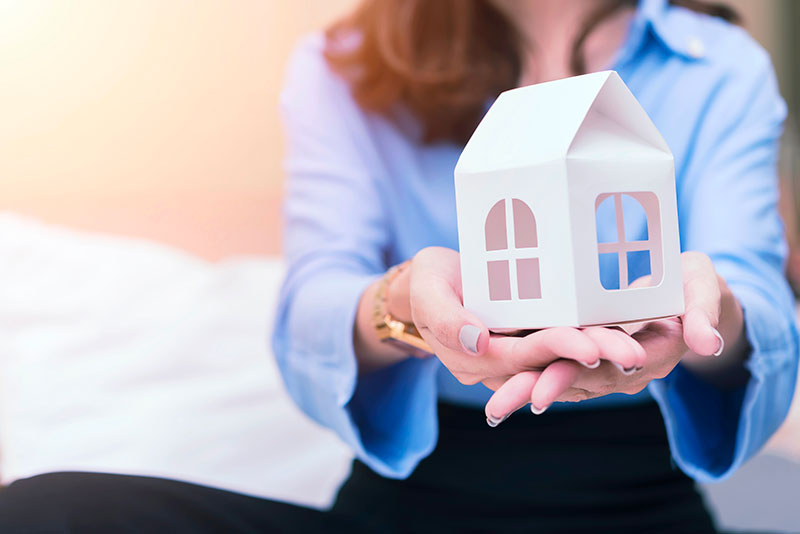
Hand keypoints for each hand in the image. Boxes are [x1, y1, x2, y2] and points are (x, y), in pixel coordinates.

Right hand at [409, 247, 645, 401]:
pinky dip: (596, 339)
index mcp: (473, 358)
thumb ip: (444, 317)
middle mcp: (501, 364)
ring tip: (641, 346)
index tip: (588, 344)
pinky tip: (629, 329)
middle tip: (633, 353)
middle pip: (552, 363)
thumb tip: (476, 340)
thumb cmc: (428, 282)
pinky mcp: (533, 337)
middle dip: (592, 358)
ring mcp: (519, 352)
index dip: (554, 351)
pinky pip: (566, 343)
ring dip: (602, 354)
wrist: (433, 282)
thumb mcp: (425, 291)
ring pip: (565, 358)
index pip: (520, 357)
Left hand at [484, 251, 745, 422]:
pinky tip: (495, 376)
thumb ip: (704, 312)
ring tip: (492, 405)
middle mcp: (622, 366)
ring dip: (525, 389)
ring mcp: (603, 361)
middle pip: (574, 379)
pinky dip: (528, 370)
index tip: (542, 391)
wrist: (690, 297)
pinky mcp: (587, 349)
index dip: (573, 377)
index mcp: (649, 353)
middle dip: (535, 392)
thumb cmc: (696, 286)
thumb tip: (706, 343)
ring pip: (560, 376)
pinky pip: (556, 362)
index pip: (606, 370)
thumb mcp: (705, 290)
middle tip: (498, 407)